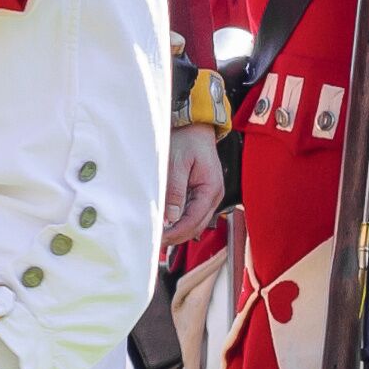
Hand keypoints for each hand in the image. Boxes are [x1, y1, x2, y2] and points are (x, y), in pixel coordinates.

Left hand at [165, 124, 224, 240]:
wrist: (195, 127)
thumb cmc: (188, 140)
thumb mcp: (177, 163)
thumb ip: (175, 191)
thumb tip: (170, 217)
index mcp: (211, 189)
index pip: (193, 221)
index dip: (174, 233)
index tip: (157, 238)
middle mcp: (214, 196)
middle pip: (195, 227)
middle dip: (175, 236)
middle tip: (153, 240)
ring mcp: (209, 197)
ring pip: (194, 224)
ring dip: (177, 231)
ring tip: (157, 233)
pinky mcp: (202, 195)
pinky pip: (192, 215)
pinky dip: (179, 222)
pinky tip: (165, 222)